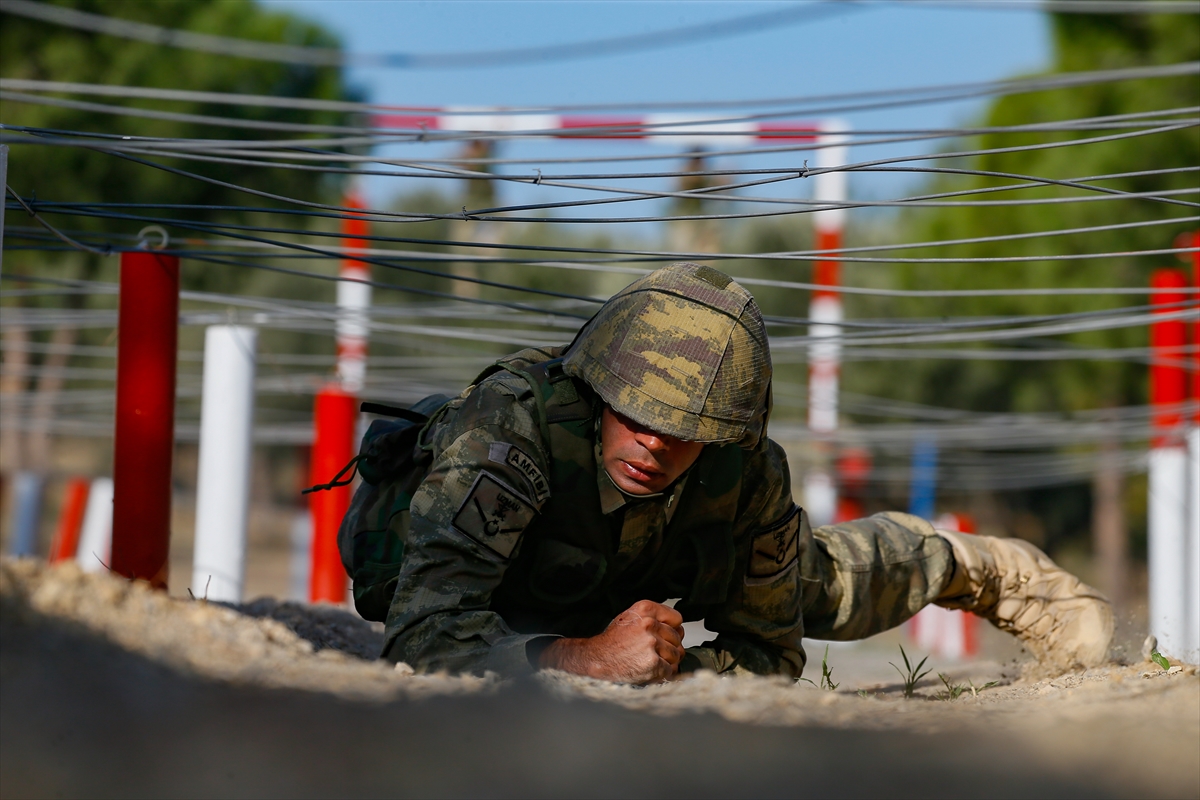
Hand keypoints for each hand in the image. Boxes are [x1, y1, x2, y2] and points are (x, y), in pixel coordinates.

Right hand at [538, 600, 685, 683]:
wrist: (596, 660)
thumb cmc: (612, 642)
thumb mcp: (630, 618)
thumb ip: (653, 619)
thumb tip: (679, 630)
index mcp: (645, 609)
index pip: (676, 618)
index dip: (673, 629)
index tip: (665, 636)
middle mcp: (649, 624)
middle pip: (677, 638)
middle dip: (670, 647)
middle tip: (654, 652)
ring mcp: (652, 644)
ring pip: (676, 654)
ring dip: (668, 662)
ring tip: (650, 662)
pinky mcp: (653, 663)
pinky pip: (670, 670)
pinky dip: (663, 674)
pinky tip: (650, 672)